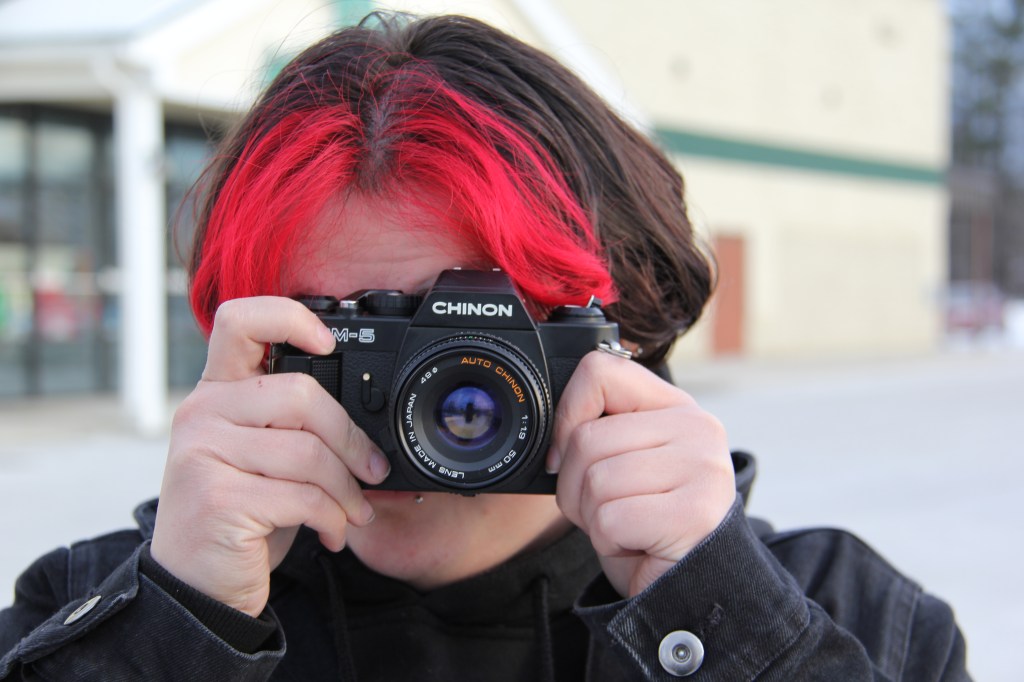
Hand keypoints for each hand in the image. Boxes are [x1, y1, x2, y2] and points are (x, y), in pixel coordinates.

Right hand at [150, 297, 390, 616]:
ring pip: (309, 452)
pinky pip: (302, 496)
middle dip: (350, 439)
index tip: (329, 343)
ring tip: (354, 511)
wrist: (196, 587)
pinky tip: (332, 533)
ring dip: (347, 490)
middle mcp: (201, 414)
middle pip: (300, 394)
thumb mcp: (263, 458)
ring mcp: (202, 454)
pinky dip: (332, 518)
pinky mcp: (216, 498)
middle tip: (371, 471)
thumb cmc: (240, 515)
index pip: (239, 320)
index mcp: (215, 393)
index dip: (289, 317)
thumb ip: (293, 424)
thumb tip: (367, 421)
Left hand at [548, 351, 734, 597]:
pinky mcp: (694, 513)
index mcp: (676, 408)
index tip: (565, 454)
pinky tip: (637, 544)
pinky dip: (608, 541)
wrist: (689, 588)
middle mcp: (697, 428)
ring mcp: (701, 469)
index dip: (567, 413)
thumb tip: (552, 428)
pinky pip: (610, 518)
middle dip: (576, 485)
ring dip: (592, 517)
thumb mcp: (625, 464)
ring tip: (626, 527)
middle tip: (608, 509)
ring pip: (595, 480)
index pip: (601, 370)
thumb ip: (601, 431)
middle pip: (586, 438)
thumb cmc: (648, 526)